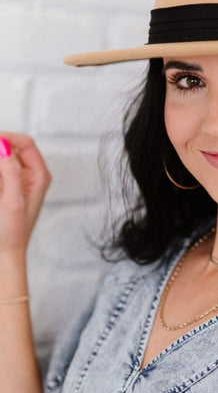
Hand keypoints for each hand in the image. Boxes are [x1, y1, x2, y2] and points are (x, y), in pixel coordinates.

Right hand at [0, 133, 51, 258]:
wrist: (3, 255)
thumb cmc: (11, 233)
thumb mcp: (13, 200)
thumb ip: (10, 170)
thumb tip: (2, 145)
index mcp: (39, 175)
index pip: (24, 142)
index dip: (5, 137)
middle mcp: (28, 174)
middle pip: (9, 148)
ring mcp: (13, 180)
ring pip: (1, 159)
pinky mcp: (2, 187)